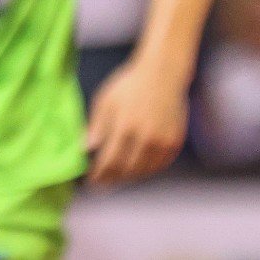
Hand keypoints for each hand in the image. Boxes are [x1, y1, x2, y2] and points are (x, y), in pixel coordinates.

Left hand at [84, 59, 188, 185]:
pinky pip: (159, 165)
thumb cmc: (128, 86)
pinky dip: (145, 171)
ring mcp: (163, 142)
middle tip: (100, 184)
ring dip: (128, 178)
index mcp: (125, 127)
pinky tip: (134, 170)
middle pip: (127, 170)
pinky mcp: (175, 142)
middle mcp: (146, 138)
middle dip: (111, 179)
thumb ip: (96, 127)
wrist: (162, 75)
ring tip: (115, 178)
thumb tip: (84, 149)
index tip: (90, 180)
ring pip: (144, 171)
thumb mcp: (105, 102)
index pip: (110, 161)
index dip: (99, 174)